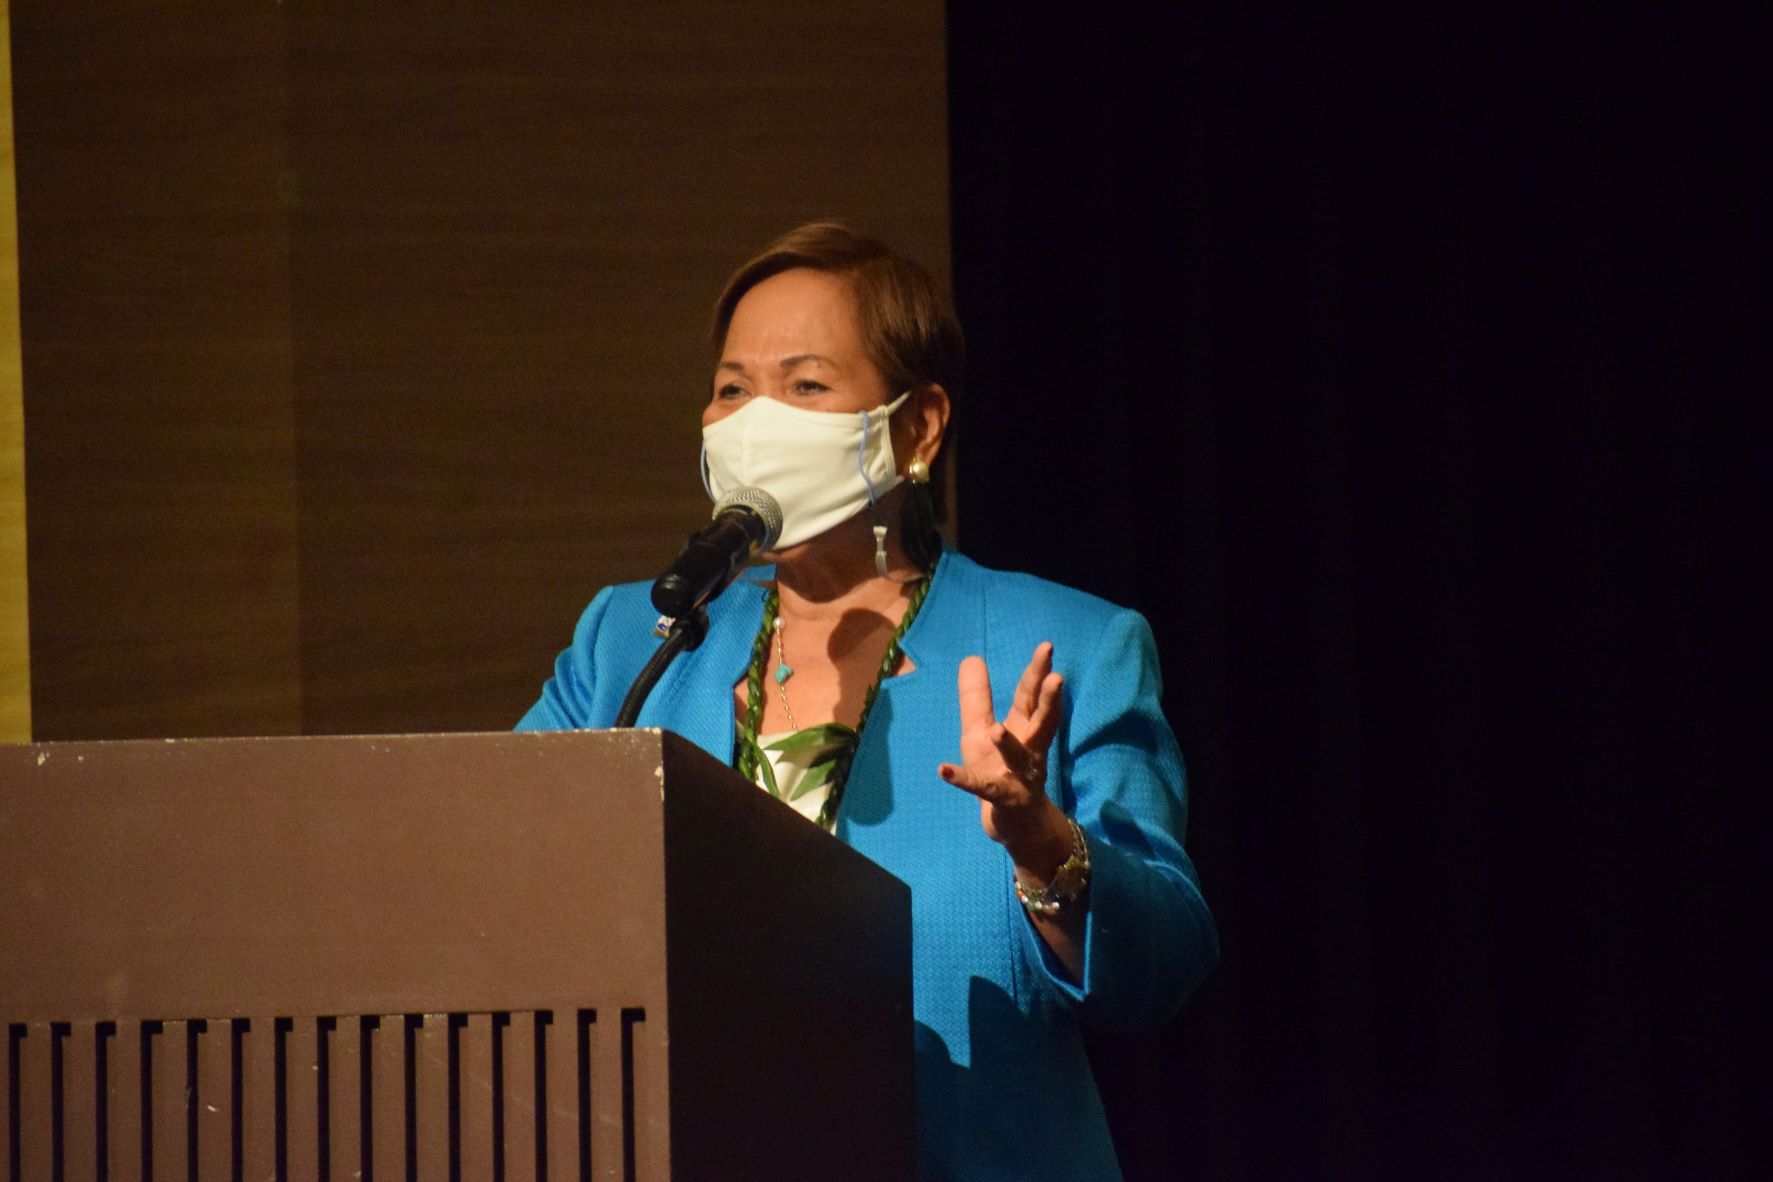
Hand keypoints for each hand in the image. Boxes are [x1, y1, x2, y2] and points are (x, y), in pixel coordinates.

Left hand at [938, 643, 1070, 863]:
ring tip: (997, 730)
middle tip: (1057, 677)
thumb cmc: (1001, 771)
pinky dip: (963, 779)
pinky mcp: (1004, 800)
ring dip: (1009, 745)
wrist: (1017, 826)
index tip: (1046, 647)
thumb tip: (972, 658)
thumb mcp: (982, 732)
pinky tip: (943, 770)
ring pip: (1018, 758)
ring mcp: (1020, 776)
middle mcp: (1030, 749)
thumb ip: (977, 698)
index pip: (1032, 696)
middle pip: (1041, 721)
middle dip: (1049, 700)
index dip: (1038, 672)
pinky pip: (984, 788)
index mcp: (1025, 729)